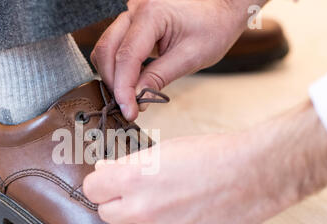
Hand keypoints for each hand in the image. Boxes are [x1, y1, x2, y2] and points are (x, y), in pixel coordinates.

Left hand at [83, 101, 326, 223]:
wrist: (254, 175)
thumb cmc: (212, 155)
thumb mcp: (162, 150)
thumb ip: (128, 166)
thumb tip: (105, 172)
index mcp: (133, 179)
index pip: (92, 188)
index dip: (101, 182)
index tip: (108, 181)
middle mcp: (141, 210)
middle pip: (107, 212)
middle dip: (118, 201)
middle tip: (141, 191)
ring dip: (141, 219)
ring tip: (170, 203)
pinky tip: (185, 218)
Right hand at [91, 0, 266, 119]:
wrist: (221, 9)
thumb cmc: (213, 27)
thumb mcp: (191, 57)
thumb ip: (159, 77)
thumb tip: (136, 98)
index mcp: (152, 14)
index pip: (127, 56)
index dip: (123, 88)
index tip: (128, 111)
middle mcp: (135, 10)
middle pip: (106, 50)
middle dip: (113, 83)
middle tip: (128, 107)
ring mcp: (130, 15)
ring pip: (105, 49)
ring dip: (112, 76)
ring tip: (130, 97)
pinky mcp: (131, 25)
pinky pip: (114, 47)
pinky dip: (117, 68)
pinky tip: (131, 83)